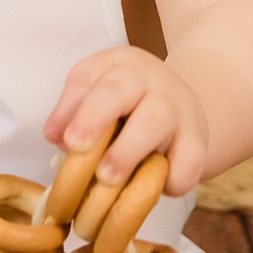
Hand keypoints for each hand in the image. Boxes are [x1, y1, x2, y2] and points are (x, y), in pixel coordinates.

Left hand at [43, 47, 211, 194]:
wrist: (185, 100)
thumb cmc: (129, 102)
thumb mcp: (97, 92)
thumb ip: (73, 111)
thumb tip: (55, 135)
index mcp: (117, 66)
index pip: (90, 77)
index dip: (76, 108)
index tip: (66, 139)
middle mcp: (148, 79)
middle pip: (123, 90)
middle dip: (96, 119)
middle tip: (79, 149)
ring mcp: (176, 107)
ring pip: (156, 122)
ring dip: (128, 151)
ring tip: (108, 178)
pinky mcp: (198, 138)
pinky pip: (190, 159)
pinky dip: (174, 177)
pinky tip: (156, 187)